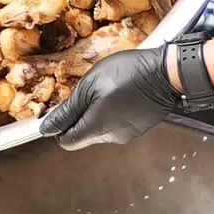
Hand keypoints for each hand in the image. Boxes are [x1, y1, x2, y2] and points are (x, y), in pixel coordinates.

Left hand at [39, 46, 189, 146]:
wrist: (166, 72)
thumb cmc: (126, 73)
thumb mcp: (89, 85)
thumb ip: (67, 110)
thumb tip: (46, 129)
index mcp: (95, 128)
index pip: (66, 142)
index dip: (59, 126)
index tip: (62, 109)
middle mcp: (111, 138)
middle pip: (82, 136)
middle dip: (78, 118)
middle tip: (86, 93)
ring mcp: (127, 134)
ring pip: (99, 130)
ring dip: (95, 114)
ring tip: (105, 91)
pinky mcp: (138, 128)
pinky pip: (116, 125)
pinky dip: (112, 114)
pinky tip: (119, 95)